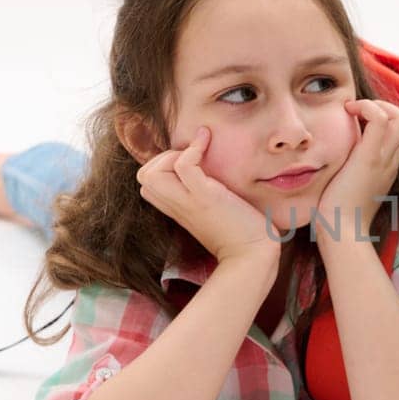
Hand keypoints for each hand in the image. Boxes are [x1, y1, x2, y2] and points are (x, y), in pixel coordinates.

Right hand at [136, 126, 282, 263]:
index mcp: (180, 209)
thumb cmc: (245, 236)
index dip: (162, 167)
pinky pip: (183, 165)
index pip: (149, 185)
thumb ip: (208, 197)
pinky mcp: (205, 197)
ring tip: (197, 153)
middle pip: (143, 177)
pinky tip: (208, 142)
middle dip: (162, 158)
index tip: (190, 162)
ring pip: (150, 173)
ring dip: (171, 155)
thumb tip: (219, 177)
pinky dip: (193, 148)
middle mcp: (178, 206)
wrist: (254, 257)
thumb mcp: (219, 212)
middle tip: (192, 158)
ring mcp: (189, 202)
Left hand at [315, 99, 398, 244]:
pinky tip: (347, 113)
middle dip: (384, 106)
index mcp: (388, 168)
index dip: (385, 116)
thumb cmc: (338, 215)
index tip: (358, 119)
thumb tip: (336, 159)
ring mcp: (384, 160)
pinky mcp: (370, 159)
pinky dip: (367, 107)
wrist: (342, 234)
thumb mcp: (350, 187)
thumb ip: (351, 170)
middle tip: (357, 112)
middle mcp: (391, 162)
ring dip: (376, 105)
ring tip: (353, 111)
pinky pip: (380, 120)